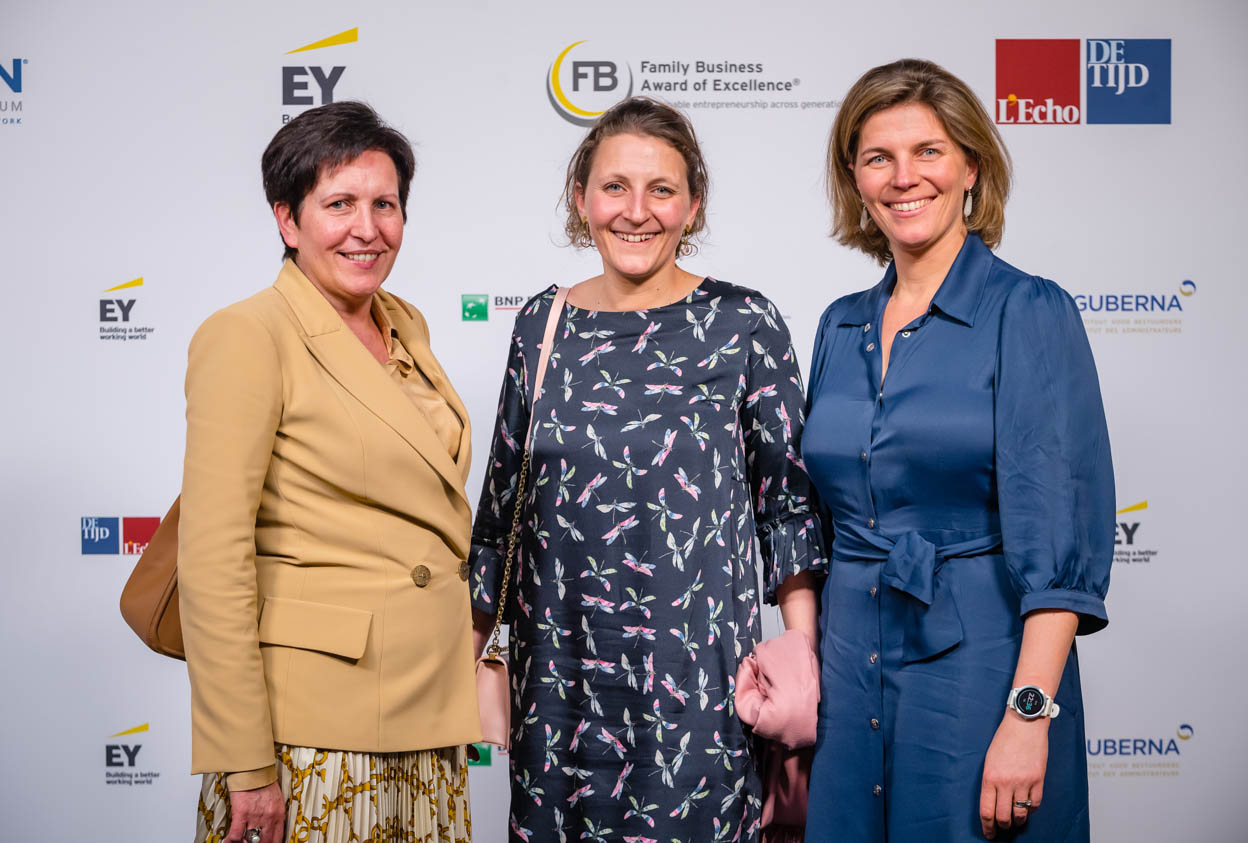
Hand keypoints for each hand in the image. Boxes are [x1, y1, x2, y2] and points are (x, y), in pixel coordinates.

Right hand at [225, 781, 283, 842]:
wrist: (254, 769)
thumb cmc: (264, 783)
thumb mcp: (276, 800)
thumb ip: (274, 815)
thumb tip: (269, 828)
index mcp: (279, 814)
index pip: (277, 839)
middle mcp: (269, 818)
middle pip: (264, 842)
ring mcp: (256, 816)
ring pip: (250, 841)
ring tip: (240, 841)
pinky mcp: (242, 813)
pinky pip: (236, 834)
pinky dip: (232, 840)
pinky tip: (229, 841)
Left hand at [979, 712, 1047, 838]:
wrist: (1024, 724)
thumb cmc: (1004, 739)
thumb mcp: (989, 760)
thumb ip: (990, 781)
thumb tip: (993, 801)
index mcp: (990, 777)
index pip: (987, 810)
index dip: (987, 826)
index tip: (988, 833)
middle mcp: (1005, 782)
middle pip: (1003, 816)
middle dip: (1002, 826)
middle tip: (1002, 828)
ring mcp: (1023, 782)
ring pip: (1020, 814)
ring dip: (1017, 821)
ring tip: (1015, 820)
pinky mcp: (1038, 780)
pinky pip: (1035, 804)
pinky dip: (1031, 810)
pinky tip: (1027, 808)